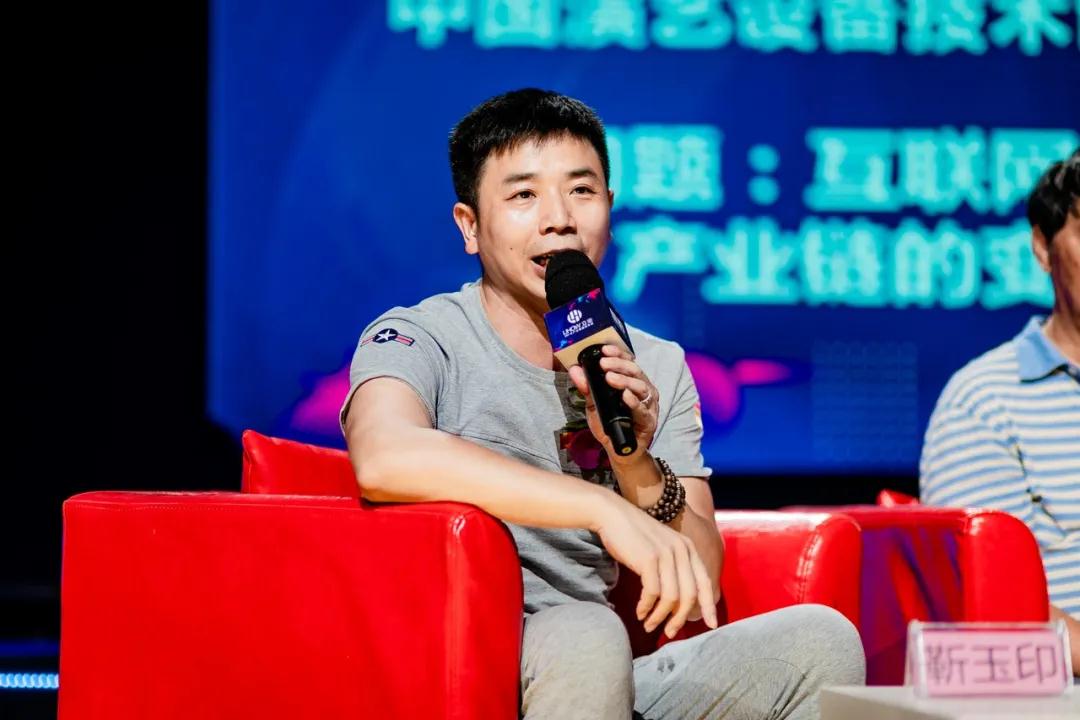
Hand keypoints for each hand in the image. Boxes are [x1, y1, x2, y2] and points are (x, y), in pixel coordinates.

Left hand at [568, 344, 658, 464]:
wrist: (618, 450)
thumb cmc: (609, 424)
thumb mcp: (594, 404)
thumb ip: (587, 388)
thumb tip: (575, 370)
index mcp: (632, 382)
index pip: (627, 362)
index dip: (618, 354)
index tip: (604, 349)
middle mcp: (643, 390)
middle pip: (635, 371)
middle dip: (619, 365)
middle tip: (603, 364)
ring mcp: (648, 405)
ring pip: (641, 387)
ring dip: (625, 381)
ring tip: (610, 378)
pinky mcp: (649, 421)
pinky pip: (642, 409)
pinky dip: (633, 401)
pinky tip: (625, 396)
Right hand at [592, 494, 717, 637]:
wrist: (612, 514)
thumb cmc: (633, 534)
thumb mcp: (662, 546)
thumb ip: (674, 566)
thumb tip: (679, 600)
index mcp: (688, 548)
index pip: (705, 583)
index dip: (709, 606)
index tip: (711, 625)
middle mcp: (681, 550)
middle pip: (689, 595)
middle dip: (679, 619)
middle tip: (669, 632)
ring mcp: (666, 554)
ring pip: (671, 598)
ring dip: (660, 616)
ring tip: (649, 625)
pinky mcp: (649, 559)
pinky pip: (653, 593)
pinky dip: (647, 607)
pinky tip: (640, 613)